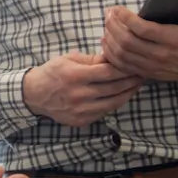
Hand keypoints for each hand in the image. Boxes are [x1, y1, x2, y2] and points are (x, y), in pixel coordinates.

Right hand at [21, 53, 144, 126]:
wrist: (34, 95)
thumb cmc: (53, 72)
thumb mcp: (69, 59)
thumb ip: (93, 59)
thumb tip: (114, 57)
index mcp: (75, 75)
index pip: (108, 72)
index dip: (124, 68)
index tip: (135, 63)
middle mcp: (78, 94)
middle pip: (113, 88)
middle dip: (131, 80)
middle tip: (143, 73)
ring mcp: (80, 110)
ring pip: (113, 102)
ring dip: (128, 93)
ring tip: (138, 84)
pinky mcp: (81, 120)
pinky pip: (105, 111)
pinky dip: (116, 102)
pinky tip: (123, 95)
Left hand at [101, 0, 177, 83]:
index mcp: (174, 39)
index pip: (143, 30)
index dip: (126, 18)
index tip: (117, 8)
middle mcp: (161, 54)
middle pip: (128, 42)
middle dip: (113, 26)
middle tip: (109, 14)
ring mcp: (152, 66)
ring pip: (122, 54)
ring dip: (110, 39)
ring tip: (107, 24)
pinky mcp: (147, 73)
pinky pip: (123, 66)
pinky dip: (111, 54)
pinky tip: (107, 42)